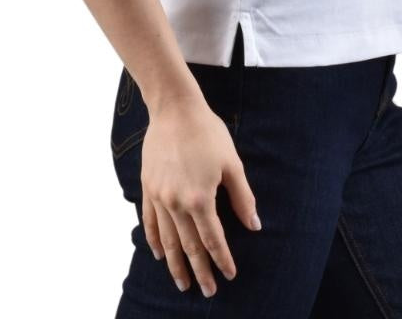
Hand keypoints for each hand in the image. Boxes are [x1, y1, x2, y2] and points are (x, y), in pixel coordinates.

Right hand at [140, 96, 260, 297]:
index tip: (229, 275)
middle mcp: (177, 203)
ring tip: (183, 283)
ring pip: (168, 240)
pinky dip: (155, 241)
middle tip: (208, 291)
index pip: (213, 239)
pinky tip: (160, 254)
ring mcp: (160, 197)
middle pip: (190, 246)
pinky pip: (150, 221)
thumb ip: (243, 197)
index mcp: (201, 198)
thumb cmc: (207, 133)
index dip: (222, 259)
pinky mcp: (148, 188)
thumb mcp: (232, 163)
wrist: (174, 109)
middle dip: (200, 271)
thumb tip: (254, 225)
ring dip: (176, 264)